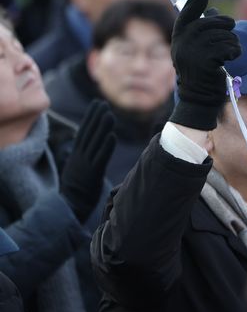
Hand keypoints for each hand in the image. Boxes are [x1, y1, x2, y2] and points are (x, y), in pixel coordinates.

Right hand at [60, 100, 115, 222]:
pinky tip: (112, 136)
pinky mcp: (92, 175)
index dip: (90, 118)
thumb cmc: (76, 193)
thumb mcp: (78, 172)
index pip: (84, 133)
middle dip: (96, 117)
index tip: (97, 105)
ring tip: (110, 114)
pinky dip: (106, 147)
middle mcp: (80, 158)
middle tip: (103, 103)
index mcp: (76, 156)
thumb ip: (84, 160)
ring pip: (95, 143)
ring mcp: (86, 165)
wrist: (69, 209)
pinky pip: (100, 159)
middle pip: (89, 134)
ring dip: (103, 128)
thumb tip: (90, 151)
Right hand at [169, 0, 241, 130]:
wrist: (199, 98)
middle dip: (227, 26)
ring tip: (231, 53)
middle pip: (211, 22)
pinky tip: (232, 58)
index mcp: (180, 37)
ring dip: (233, 43)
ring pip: (224, 35)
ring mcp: (193, 51)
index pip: (186, 13)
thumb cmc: (201, 73)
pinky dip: (235, 51)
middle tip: (232, 36)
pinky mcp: (205, 61)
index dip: (195, 2)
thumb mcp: (198, 50)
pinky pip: (228, 47)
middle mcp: (183, 41)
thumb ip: (204, 31)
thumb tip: (213, 11)